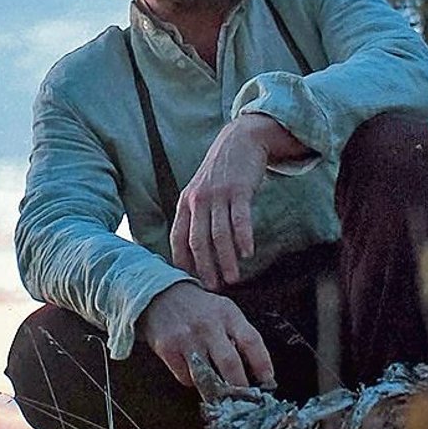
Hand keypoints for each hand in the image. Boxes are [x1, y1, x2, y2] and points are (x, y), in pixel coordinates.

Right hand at [137, 281, 274, 390]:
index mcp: (227, 313)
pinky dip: (193, 382)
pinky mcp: (168, 348)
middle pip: (230, 365)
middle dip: (240, 388)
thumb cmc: (198, 307)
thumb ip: (238, 334)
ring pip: (207, 377)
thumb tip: (256, 371)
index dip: (262, 365)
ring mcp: (187, 338)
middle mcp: (208, 325)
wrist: (159, 294)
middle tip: (245, 401)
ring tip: (222, 398)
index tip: (268, 382)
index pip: (251, 341)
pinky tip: (194, 374)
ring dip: (217, 392)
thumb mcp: (223, 310)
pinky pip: (186, 378)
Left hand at [170, 113, 308, 288]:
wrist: (241, 140)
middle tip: (213, 288)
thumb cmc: (221, 172)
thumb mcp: (200, 191)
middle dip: (205, 268)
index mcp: (185, 203)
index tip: (192, 283)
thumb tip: (196, 252)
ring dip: (226, 259)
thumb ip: (196, 216)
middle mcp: (198, 199)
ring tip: (233, 278)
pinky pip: (240, 219)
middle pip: (198, 241)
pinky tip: (248, 254)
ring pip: (219, 234)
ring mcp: (218, 194)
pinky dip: (244, 238)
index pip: (178, 239)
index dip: (184, 263)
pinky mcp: (238, 189)